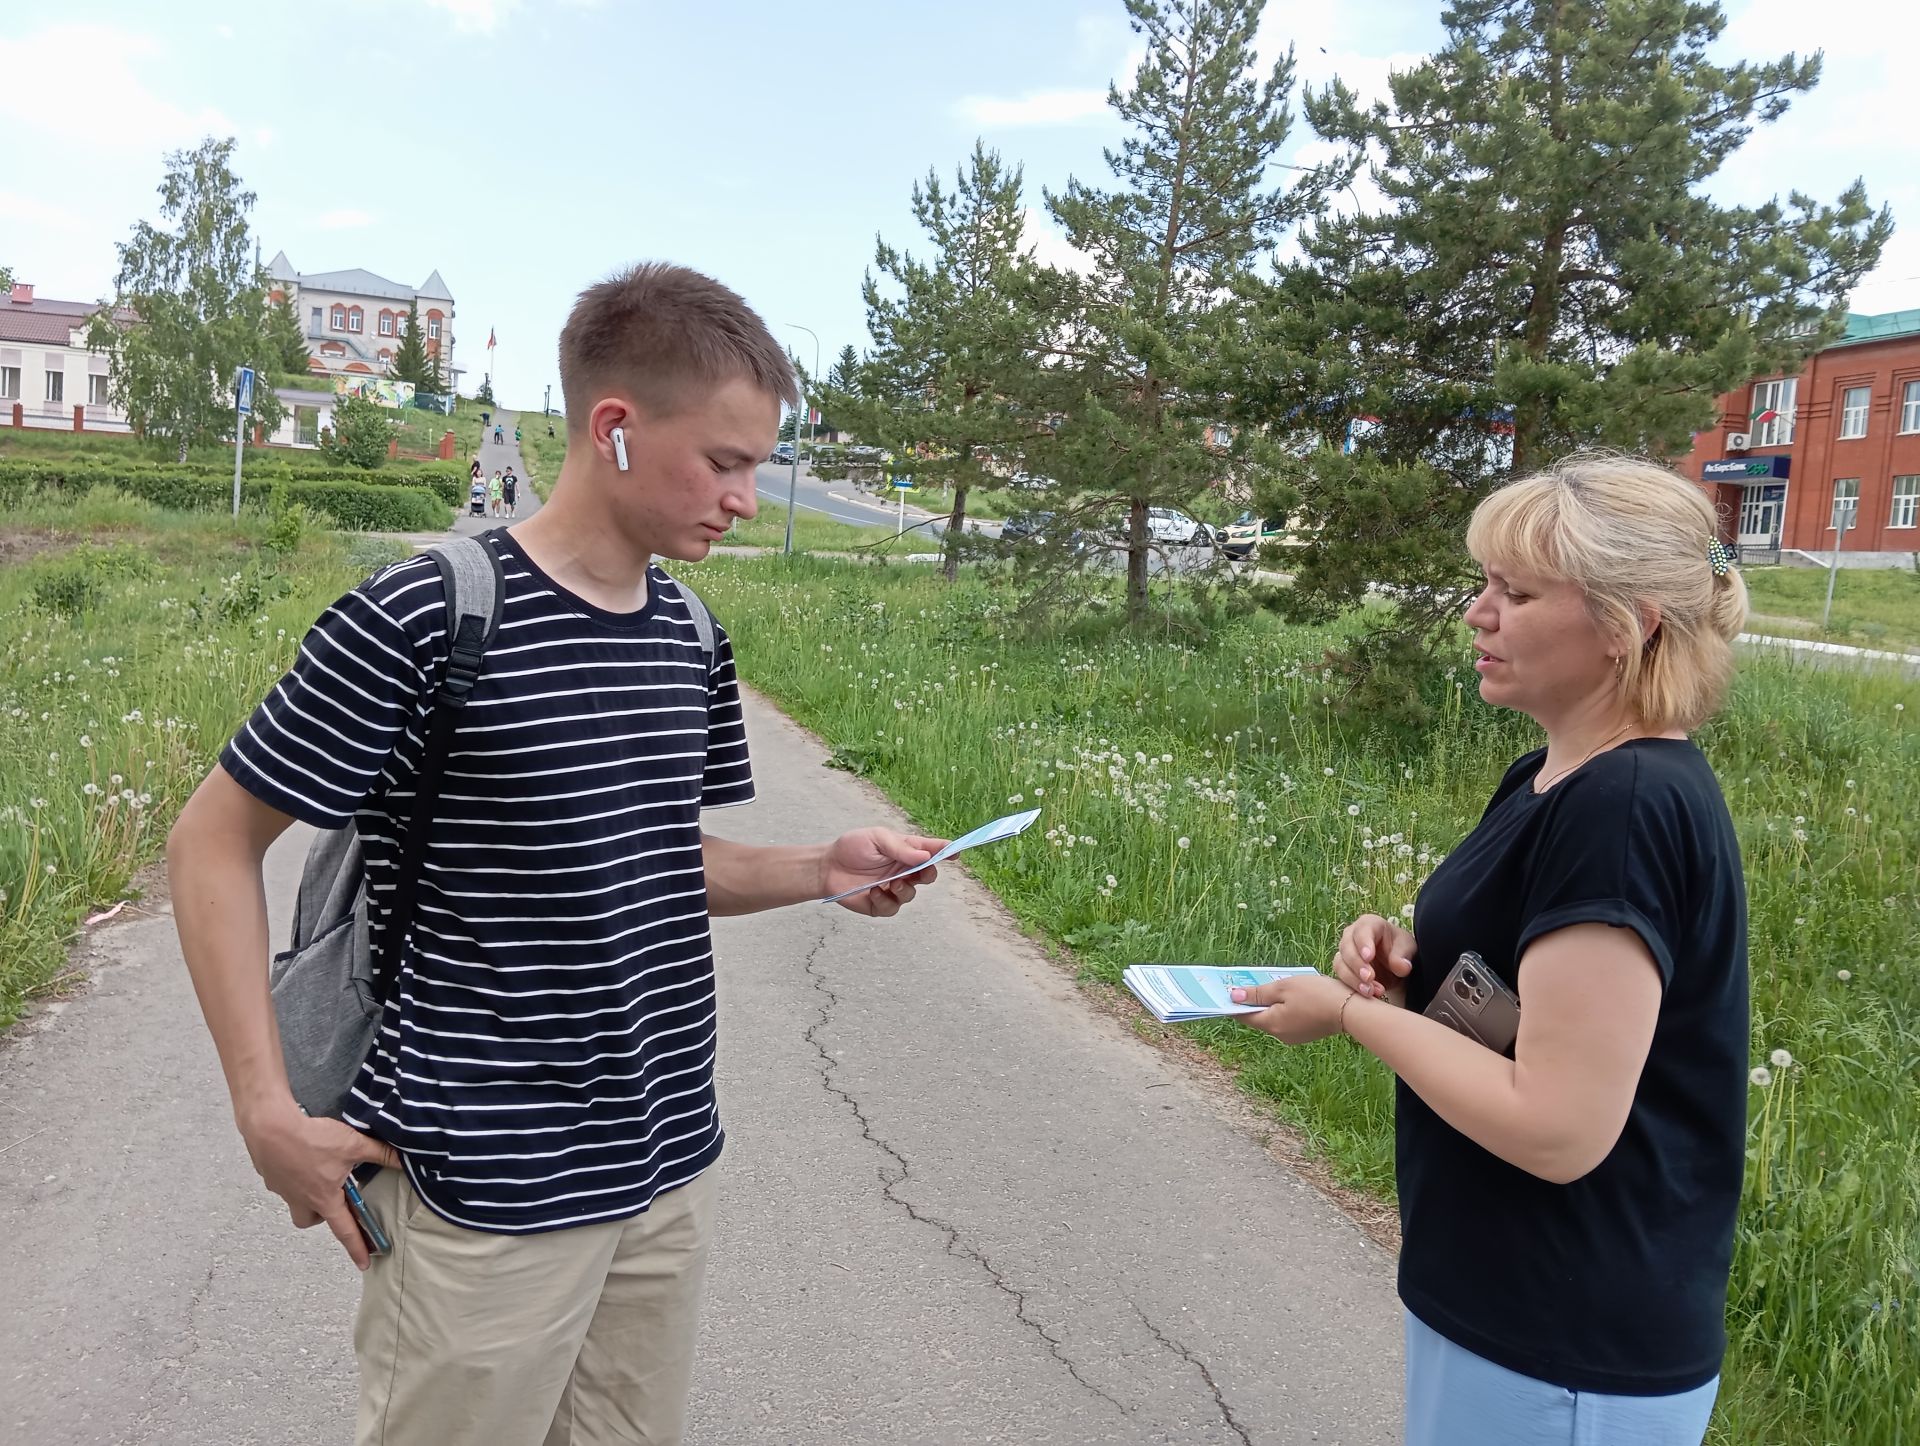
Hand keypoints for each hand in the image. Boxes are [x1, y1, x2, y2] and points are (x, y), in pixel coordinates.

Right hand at [238, 1099, 399, 1269]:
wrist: (270, 1127)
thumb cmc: (312, 1139)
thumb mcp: (353, 1144)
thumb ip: (379, 1153)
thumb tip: (403, 1158)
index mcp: (324, 1198)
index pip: (345, 1230)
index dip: (357, 1247)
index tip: (364, 1263)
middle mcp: (301, 1200)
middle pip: (313, 1220)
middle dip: (326, 1216)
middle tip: (336, 1199)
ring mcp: (283, 1190)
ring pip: (297, 1203)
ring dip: (309, 1195)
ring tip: (318, 1173)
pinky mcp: (271, 1176)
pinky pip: (286, 1184)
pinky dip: (295, 1176)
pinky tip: (300, 1157)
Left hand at [821, 827, 946, 916]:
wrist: (826, 868)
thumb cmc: (851, 848)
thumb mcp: (877, 838)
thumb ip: (901, 848)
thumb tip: (926, 856)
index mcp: (905, 850)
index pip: (932, 850)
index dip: (947, 851)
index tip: (957, 852)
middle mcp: (903, 870)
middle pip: (928, 875)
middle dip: (928, 874)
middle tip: (920, 871)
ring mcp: (893, 888)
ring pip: (912, 894)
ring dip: (904, 888)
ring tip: (890, 882)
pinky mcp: (881, 905)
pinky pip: (892, 908)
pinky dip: (885, 900)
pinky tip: (873, 891)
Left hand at [1228, 971, 1356, 1043]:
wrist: (1351, 1010)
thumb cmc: (1316, 994)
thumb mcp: (1284, 987)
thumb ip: (1257, 993)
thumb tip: (1233, 997)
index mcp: (1271, 1024)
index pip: (1243, 1015)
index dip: (1233, 1003)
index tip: (1226, 991)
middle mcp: (1279, 1035)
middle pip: (1259, 1016)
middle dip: (1254, 1001)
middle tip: (1251, 982)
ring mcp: (1293, 1036)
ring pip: (1274, 1017)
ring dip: (1271, 1003)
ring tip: (1274, 984)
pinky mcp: (1305, 1033)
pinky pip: (1287, 1019)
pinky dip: (1284, 1008)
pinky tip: (1292, 995)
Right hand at [1334, 913, 1416, 1006]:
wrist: (1395, 966)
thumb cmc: (1401, 950)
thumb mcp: (1408, 949)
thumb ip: (1403, 956)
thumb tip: (1401, 967)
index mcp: (1370, 924)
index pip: (1362, 930)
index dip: (1364, 943)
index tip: (1369, 957)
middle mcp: (1352, 935)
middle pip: (1347, 947)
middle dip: (1357, 964)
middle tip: (1369, 978)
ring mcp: (1345, 952)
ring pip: (1340, 963)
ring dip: (1354, 979)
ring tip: (1370, 991)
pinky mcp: (1342, 968)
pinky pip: (1341, 977)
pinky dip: (1353, 986)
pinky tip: (1368, 994)